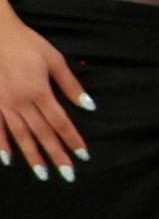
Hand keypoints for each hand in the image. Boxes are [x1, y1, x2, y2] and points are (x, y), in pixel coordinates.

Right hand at [0, 10, 86, 175]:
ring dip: (32, 156)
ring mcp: (3, 102)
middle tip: (68, 176)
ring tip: (43, 175)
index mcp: (39, 92)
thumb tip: (89, 106)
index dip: (73, 140)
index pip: (61, 123)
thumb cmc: (25, 42)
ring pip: (20, 135)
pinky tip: (7, 159)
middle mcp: (21, 101)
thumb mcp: (53, 59)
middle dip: (56, 155)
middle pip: (43, 134)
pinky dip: (1, 143)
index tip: (83, 156)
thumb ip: (70, 84)